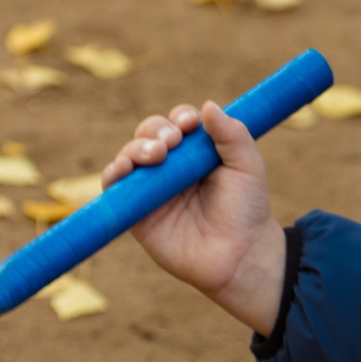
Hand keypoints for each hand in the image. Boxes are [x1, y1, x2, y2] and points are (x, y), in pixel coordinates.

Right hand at [104, 101, 288, 334]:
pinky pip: (114, 188)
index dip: (180, 118)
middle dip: (156, 131)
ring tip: (156, 155)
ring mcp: (153, 189)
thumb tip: (208, 106)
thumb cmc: (247, 211)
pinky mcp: (137, 213)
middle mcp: (171, 167)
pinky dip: (113, 173)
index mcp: (197, 152)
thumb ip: (233, 135)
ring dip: (136, 148)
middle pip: (150, 134)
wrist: (240, 256)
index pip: (178, 123)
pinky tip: (122, 168)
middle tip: (171, 143)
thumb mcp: (247, 167)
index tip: (189, 125)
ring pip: (130, 155)